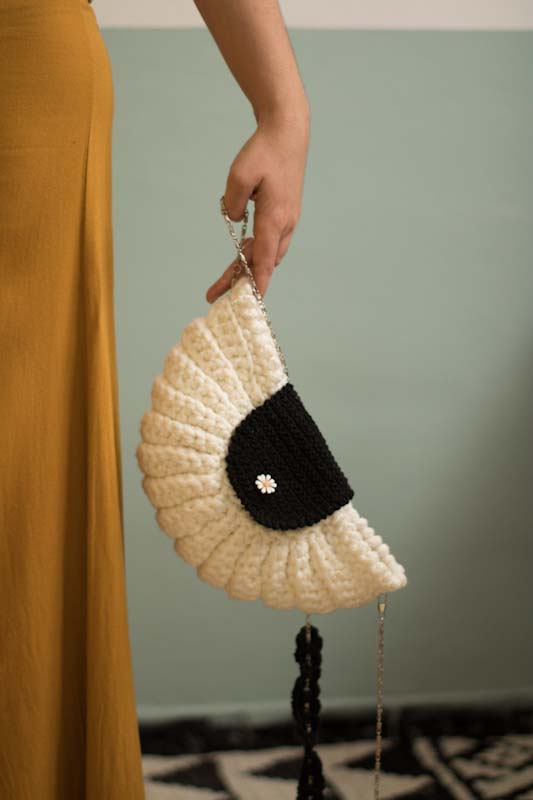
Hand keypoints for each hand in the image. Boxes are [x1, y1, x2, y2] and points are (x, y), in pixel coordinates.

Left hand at [206, 106, 309, 302]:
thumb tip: (235, 221)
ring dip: (246, 268)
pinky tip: (240, 257)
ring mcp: (286, 221)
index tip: (250, 302)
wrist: (287, 133)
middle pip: (263, 262)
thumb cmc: (264, 152)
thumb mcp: (240, 174)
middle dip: (240, 281)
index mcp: (275, 218)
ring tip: (221, 283)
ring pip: (266, 254)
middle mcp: (284, 224)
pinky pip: (268, 242)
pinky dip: (254, 254)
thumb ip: (233, 203)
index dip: (257, 283)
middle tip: (212, 294)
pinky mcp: (283, 216)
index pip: (265, 259)